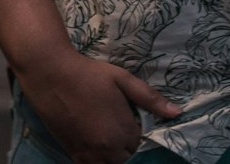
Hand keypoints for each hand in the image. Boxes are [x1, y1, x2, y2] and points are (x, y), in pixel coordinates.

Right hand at [17, 49, 181, 163]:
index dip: (140, 135)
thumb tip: (177, 113)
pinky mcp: (72, 155)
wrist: (51, 74)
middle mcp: (107, 150)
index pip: (141, 146)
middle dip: (129, 148)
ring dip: (115, 156)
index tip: (135, 122)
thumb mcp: (123, 79)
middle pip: (128, 160)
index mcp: (123, 132)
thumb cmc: (89, 74)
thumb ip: (150, 99)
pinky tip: (97, 143)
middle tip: (122, 127)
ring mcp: (88, 156)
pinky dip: (98, 160)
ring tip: (110, 135)